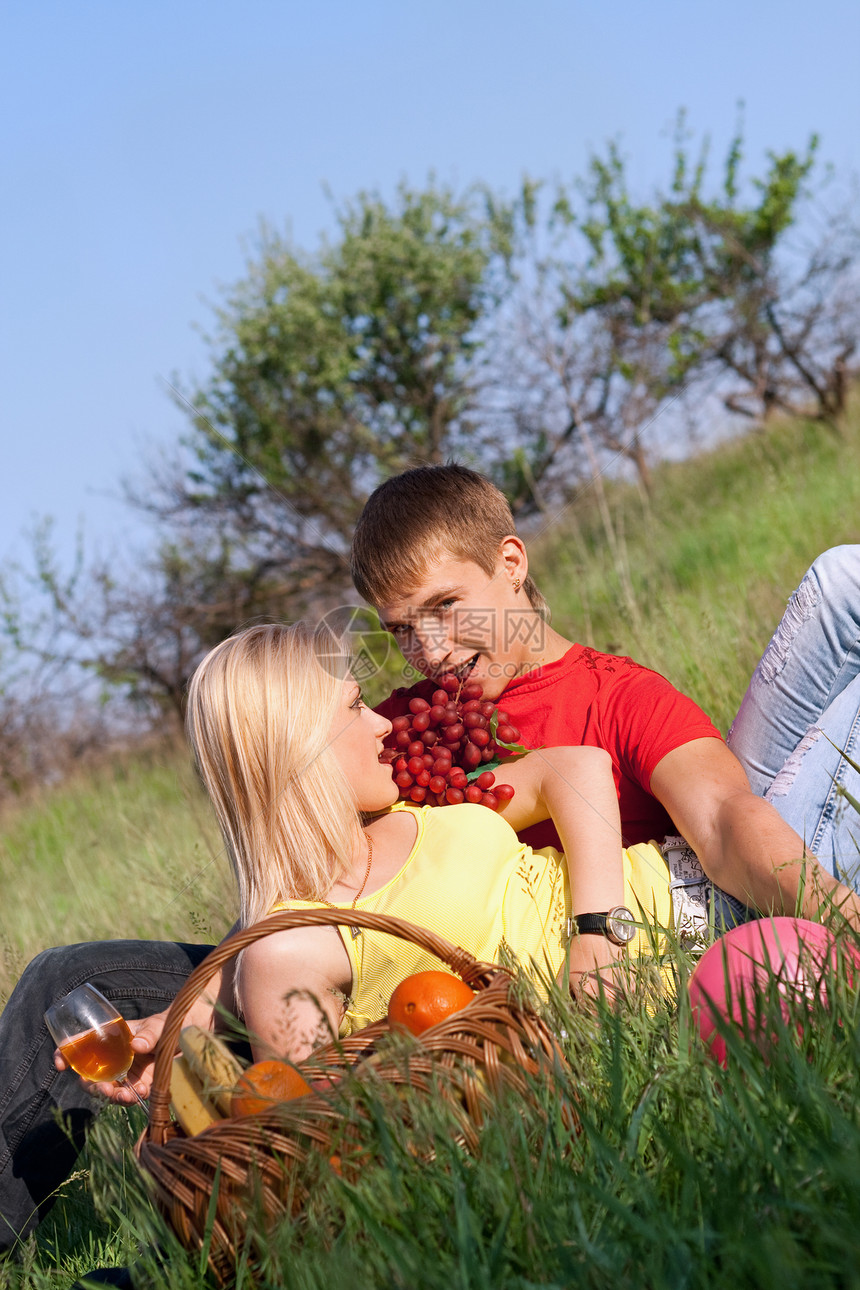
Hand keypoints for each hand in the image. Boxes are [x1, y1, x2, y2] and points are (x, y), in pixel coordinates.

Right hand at [53, 1008, 170, 1103]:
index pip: (80, 1045)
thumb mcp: (159, 1025)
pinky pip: (128, 1097)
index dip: (64, 1054)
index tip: (60, 1064)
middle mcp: (113, 1058)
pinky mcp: (140, 1085)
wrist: (192, 1036)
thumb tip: (136, 1045)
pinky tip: (142, 1093)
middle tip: (104, 1089)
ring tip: (125, 1096)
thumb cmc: (170, 1024)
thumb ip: (149, 1034)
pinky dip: (131, 1098)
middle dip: (91, 1086)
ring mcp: (126, 1073)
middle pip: (89, 1075)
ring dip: (111, 1096)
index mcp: (110, 1038)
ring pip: (107, 1090)